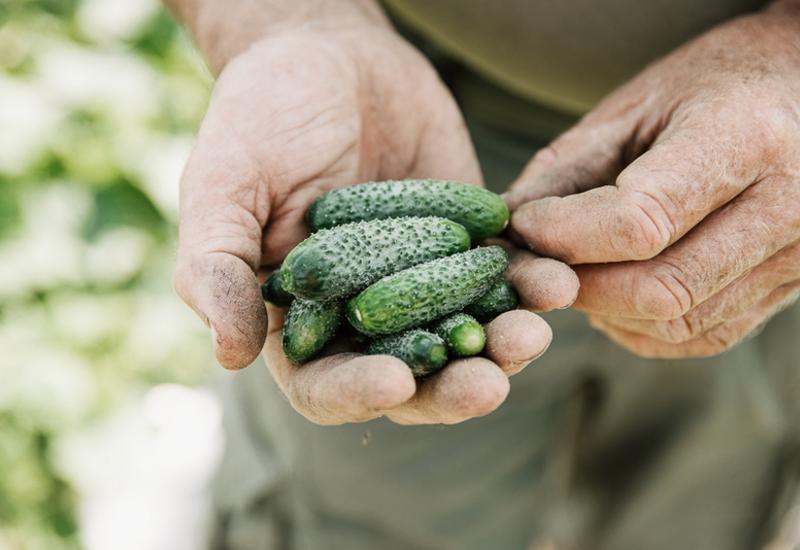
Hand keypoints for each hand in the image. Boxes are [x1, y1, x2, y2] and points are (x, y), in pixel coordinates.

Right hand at [173, 21, 577, 423]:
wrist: (329, 53)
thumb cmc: (261, 115)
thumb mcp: (222, 185)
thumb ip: (216, 268)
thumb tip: (229, 356)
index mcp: (297, 318)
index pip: (324, 384)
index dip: (357, 394)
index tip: (396, 382)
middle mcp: (360, 313)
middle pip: (409, 377)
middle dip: (449, 388)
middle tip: (490, 381)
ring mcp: (418, 281)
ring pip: (464, 337)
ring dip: (501, 347)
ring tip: (533, 331)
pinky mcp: (464, 245)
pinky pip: (501, 278)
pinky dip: (527, 286)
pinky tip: (553, 280)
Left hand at [505, 5, 799, 358]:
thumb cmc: (711, 86)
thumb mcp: (632, 106)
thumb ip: (564, 170)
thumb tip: (508, 231)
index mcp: (746, 139)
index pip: (639, 222)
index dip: (564, 236)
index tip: (524, 226)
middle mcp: (790, 206)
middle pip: (658, 288)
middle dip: (579, 284)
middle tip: (540, 262)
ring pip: (678, 322)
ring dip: (607, 309)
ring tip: (579, 271)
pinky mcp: (790, 289)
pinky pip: (702, 334)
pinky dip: (642, 326)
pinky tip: (617, 292)